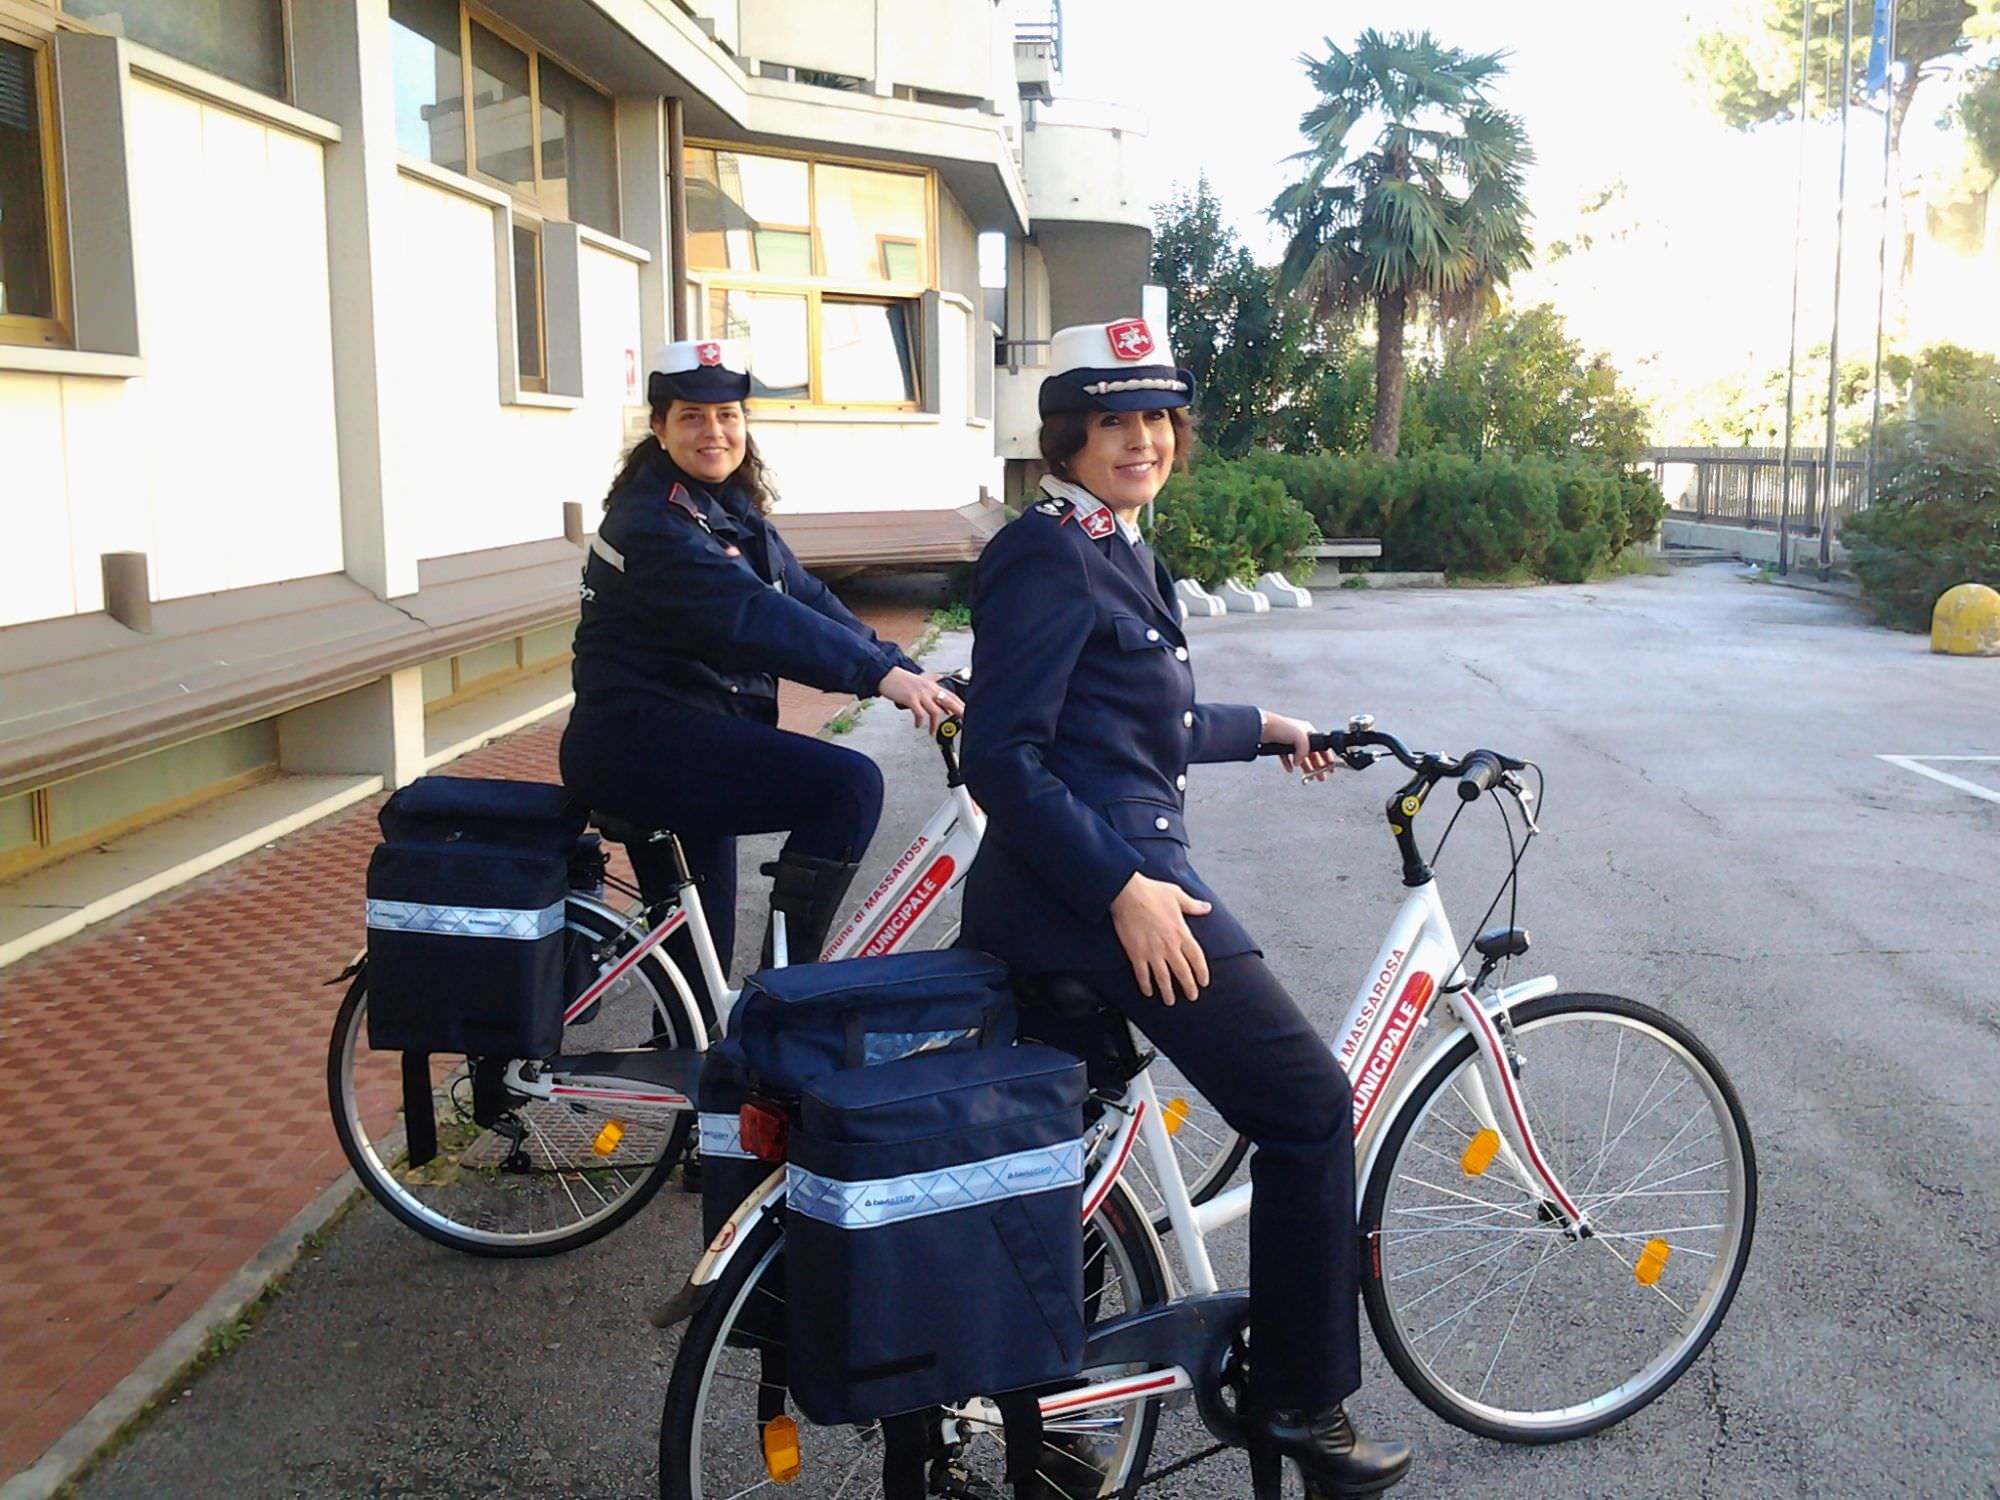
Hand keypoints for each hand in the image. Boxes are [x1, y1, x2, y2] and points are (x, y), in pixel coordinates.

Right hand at [877, 667, 959, 732]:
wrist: (887, 674)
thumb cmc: (902, 680)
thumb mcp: (921, 683)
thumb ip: (932, 692)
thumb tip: (944, 707)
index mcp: (933, 685)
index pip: (951, 696)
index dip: (960, 705)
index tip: (967, 714)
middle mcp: (929, 689)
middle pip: (949, 701)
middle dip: (958, 712)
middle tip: (964, 721)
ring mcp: (920, 693)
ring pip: (935, 711)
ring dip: (934, 724)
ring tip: (932, 731)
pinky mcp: (911, 698)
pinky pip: (919, 713)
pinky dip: (920, 721)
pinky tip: (918, 725)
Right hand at [1110, 872, 1211, 1004]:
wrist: (1127, 894)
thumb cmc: (1152, 892)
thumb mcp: (1177, 895)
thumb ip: (1193, 905)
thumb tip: (1207, 908)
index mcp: (1181, 932)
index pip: (1196, 958)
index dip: (1201, 971)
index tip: (1204, 981)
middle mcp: (1169, 946)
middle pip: (1182, 972)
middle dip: (1188, 986)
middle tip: (1192, 997)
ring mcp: (1152, 952)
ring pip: (1163, 977)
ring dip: (1168, 991)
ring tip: (1170, 1001)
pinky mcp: (1136, 953)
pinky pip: (1142, 974)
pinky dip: (1145, 984)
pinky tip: (1148, 992)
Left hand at [1260, 710, 1337, 782]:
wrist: (1262, 726)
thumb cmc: (1281, 727)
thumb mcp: (1301, 738)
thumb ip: (1304, 752)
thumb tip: (1299, 762)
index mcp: (1308, 731)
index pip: (1321, 747)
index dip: (1327, 758)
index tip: (1330, 768)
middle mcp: (1299, 736)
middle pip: (1312, 754)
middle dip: (1317, 766)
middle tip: (1321, 776)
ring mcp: (1289, 741)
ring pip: (1300, 757)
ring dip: (1305, 767)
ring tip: (1309, 776)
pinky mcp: (1279, 745)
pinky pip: (1286, 757)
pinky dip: (1289, 764)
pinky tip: (1290, 769)